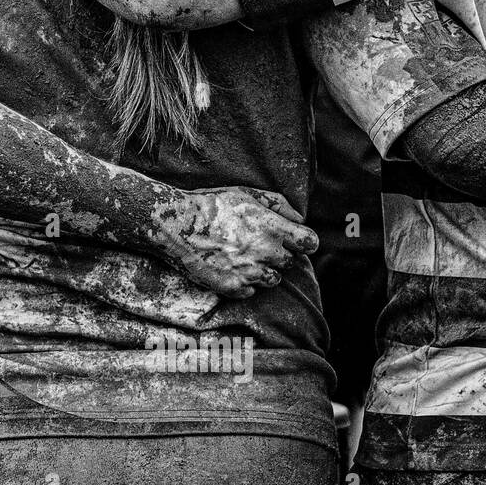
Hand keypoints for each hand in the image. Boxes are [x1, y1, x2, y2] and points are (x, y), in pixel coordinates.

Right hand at [150, 187, 318, 298]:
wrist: (175, 225)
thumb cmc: (210, 205)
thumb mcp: (246, 194)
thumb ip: (278, 205)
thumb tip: (299, 220)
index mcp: (272, 228)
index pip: (310, 243)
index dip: (303, 241)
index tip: (293, 240)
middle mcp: (265, 252)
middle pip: (290, 262)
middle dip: (278, 254)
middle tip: (255, 244)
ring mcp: (249, 272)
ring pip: (273, 280)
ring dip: (263, 270)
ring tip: (241, 256)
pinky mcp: (233, 287)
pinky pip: (251, 291)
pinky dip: (244, 282)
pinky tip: (228, 266)